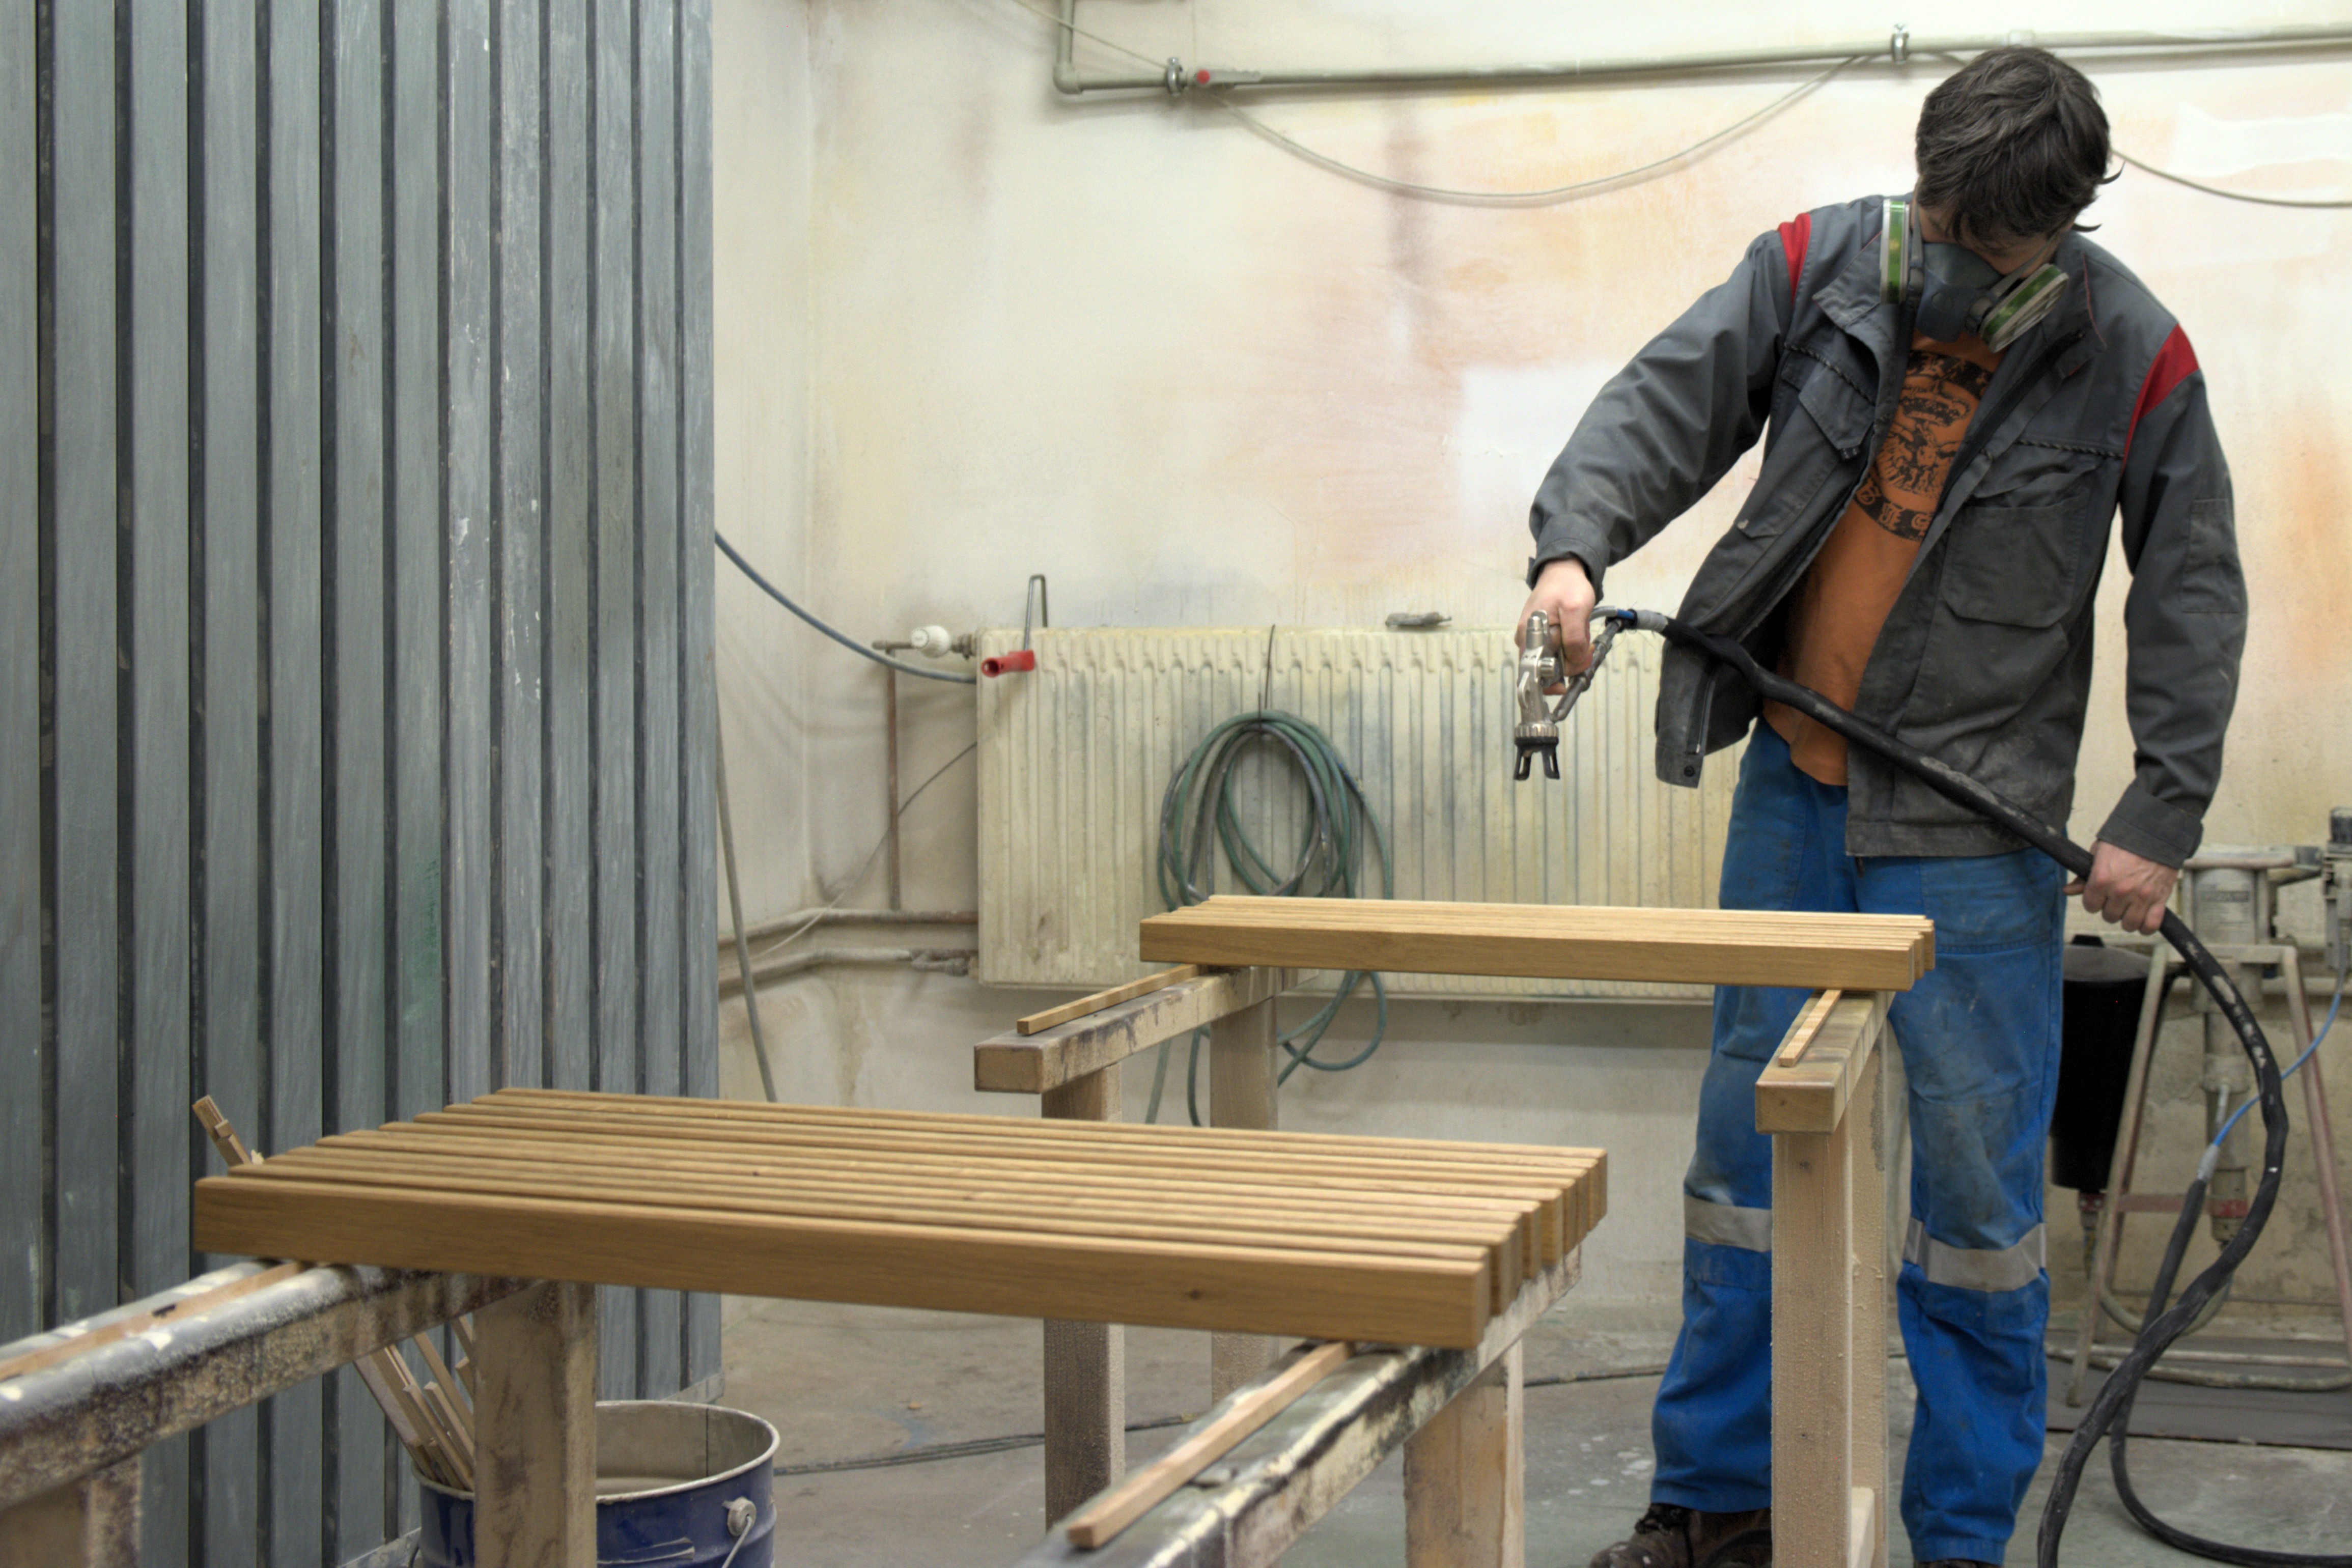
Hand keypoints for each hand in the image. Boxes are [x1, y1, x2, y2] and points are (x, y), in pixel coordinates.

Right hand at [1516, 557, 1596, 682]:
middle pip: (1546, 669)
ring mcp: (1534, 638)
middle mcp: (1526, 640)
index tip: (1568, 681)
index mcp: (1529, 635)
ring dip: (1572, 654)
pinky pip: (1558, 651)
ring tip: (1580, 632)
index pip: (1535, 671)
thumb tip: (1574, 664)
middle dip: (1569, 663)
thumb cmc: (1567, 586)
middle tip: (1585, 648)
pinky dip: (1570, 647)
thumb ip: (1574, 640)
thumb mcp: (1576, 610)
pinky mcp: (1542, 636)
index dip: (1552, 681)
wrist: (1564, 571)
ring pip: (1555, 661)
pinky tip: (1576, 633)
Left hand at [2065, 841, 2177, 934]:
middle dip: (2110, 908)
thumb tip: (2068, 891)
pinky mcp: (2160, 899)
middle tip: (2116, 898)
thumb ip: (2084, 876)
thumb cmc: (2125, 842)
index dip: (2093, 901)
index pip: (2090, 906)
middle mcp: (2120, 891)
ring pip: (2129, 924)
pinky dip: (2146, 927)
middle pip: (2109, 916)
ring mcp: (2141, 897)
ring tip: (2129, 908)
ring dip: (2127, 919)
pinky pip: (2151, 925)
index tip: (2099, 895)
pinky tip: (2142, 920)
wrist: (2155, 834)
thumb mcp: (2098, 854)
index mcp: (2101, 880)